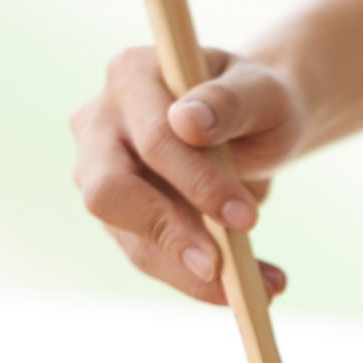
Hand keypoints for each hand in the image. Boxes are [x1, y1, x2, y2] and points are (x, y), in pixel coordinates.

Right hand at [70, 46, 304, 302]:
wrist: (255, 124)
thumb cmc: (258, 101)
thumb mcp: (264, 92)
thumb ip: (231, 102)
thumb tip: (187, 123)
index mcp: (132, 74)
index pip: (153, 138)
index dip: (197, 182)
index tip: (247, 219)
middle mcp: (100, 121)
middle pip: (109, 191)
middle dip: (171, 235)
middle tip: (224, 269)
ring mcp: (99, 171)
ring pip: (129, 237)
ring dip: (192, 273)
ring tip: (262, 287)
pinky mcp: (117, 216)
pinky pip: (149, 256)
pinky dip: (197, 279)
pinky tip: (252, 284)